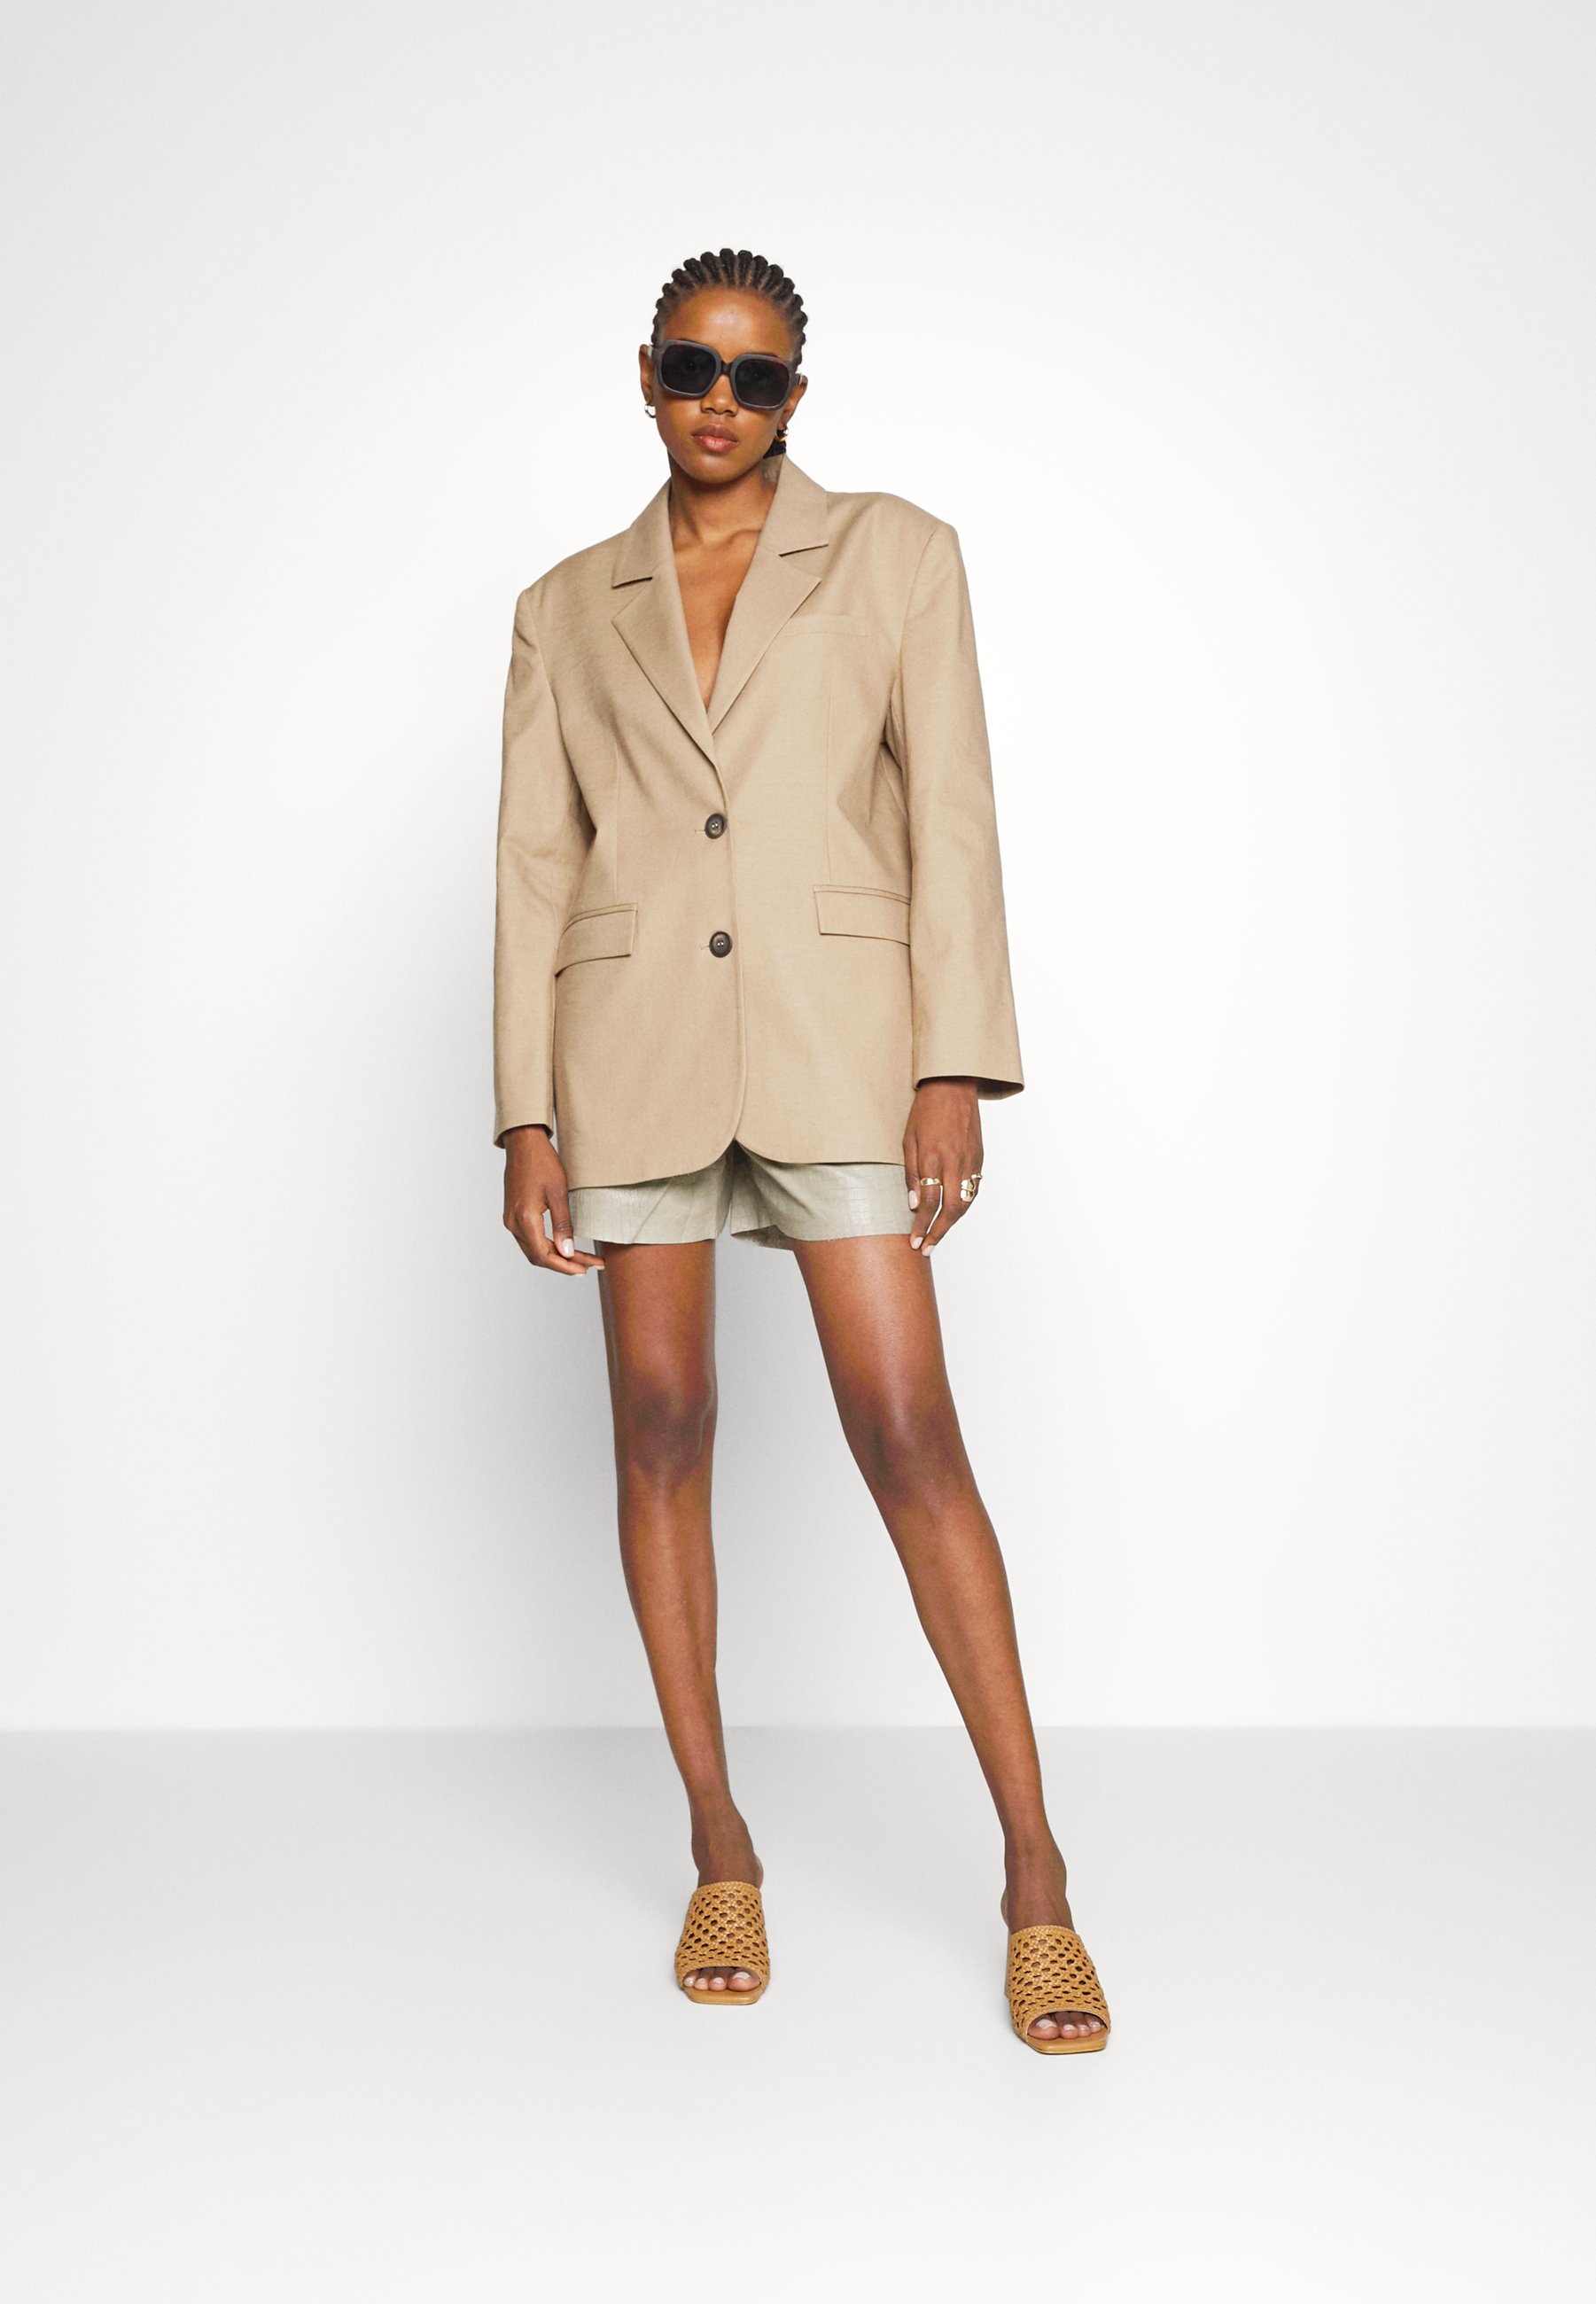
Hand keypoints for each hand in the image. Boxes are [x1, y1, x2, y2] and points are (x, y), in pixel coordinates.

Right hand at [502, 1125, 605, 1275]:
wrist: (523, 1144)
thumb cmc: (542, 1163)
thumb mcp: (558, 1193)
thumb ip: (563, 1225)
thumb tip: (568, 1252)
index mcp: (524, 1218)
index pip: (544, 1255)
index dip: (566, 1266)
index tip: (587, 1268)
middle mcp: (513, 1223)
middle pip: (538, 1257)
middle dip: (565, 1264)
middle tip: (590, 1265)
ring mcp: (510, 1219)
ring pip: (533, 1250)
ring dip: (556, 1257)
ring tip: (581, 1259)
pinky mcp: (512, 1215)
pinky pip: (529, 1240)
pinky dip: (546, 1247)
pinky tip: (563, 1246)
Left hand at [902, 1078, 983, 1252]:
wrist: (953, 1085)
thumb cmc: (925, 1110)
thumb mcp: (908, 1139)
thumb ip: (910, 1173)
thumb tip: (911, 1204)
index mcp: (933, 1157)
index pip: (928, 1202)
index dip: (922, 1226)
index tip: (915, 1242)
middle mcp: (954, 1162)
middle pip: (951, 1209)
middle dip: (939, 1232)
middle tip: (927, 1248)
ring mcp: (971, 1160)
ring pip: (966, 1202)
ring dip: (952, 1222)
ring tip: (938, 1234)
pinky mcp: (980, 1157)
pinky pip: (973, 1189)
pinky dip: (963, 1205)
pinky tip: (953, 1213)